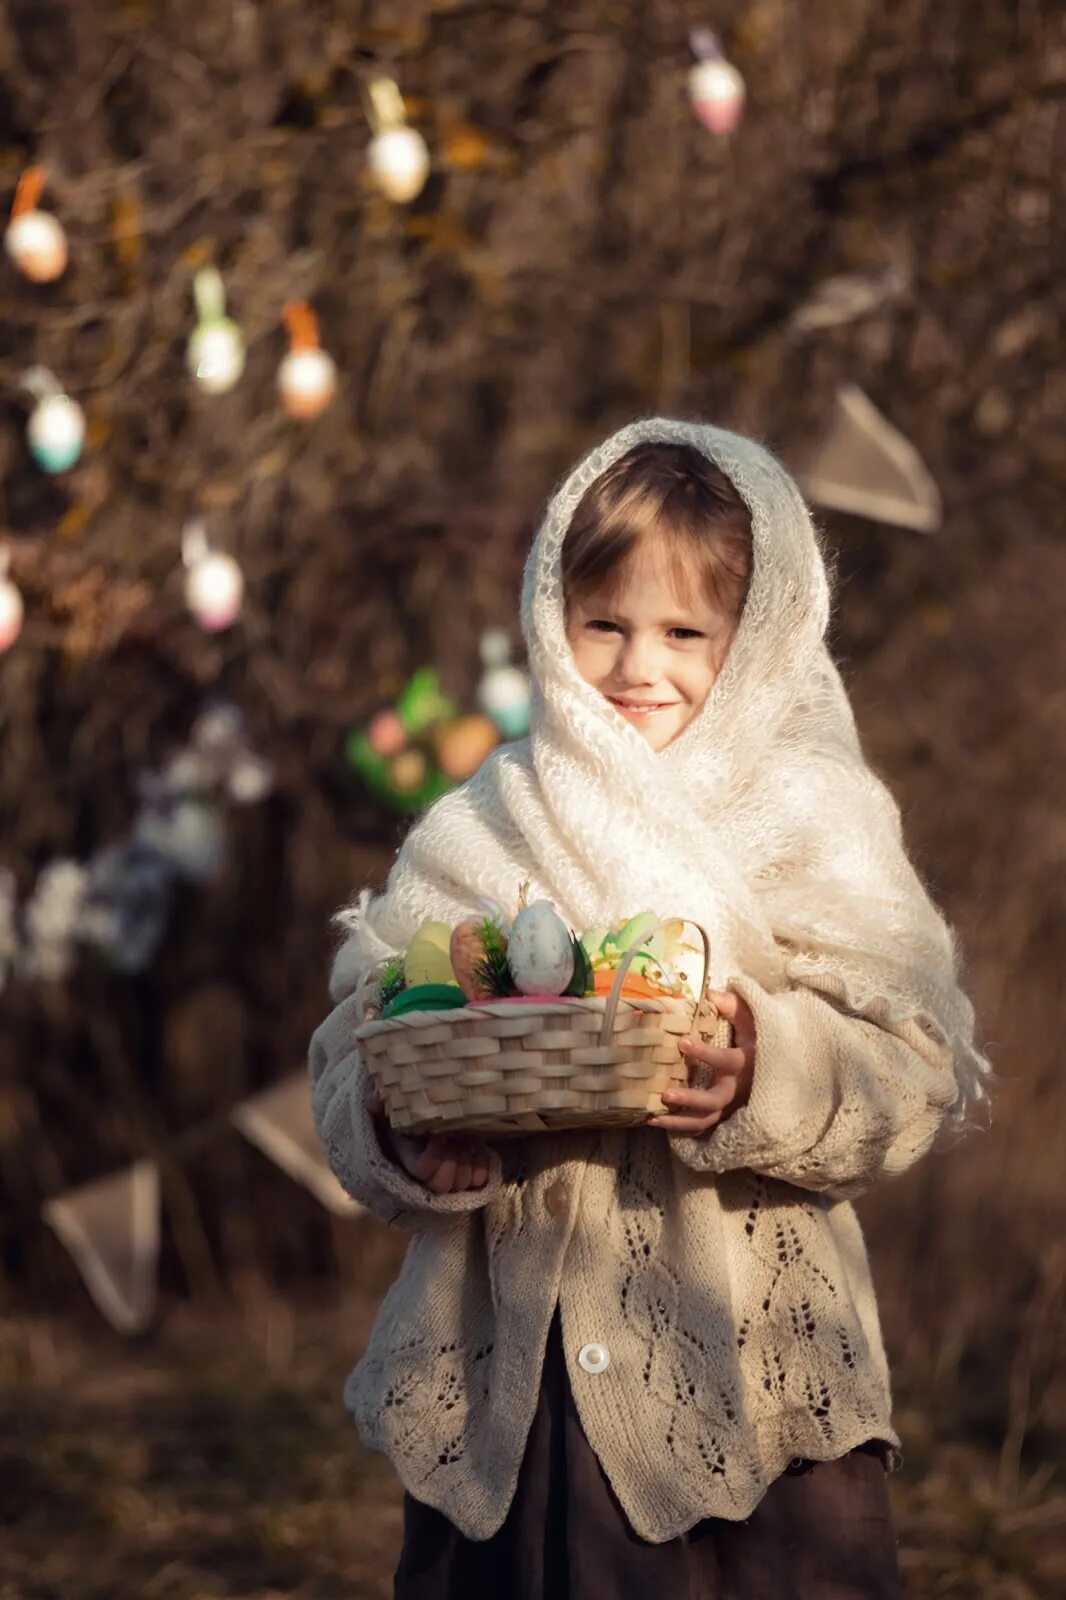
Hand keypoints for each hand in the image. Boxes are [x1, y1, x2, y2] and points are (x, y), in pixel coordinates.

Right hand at [369, 1089, 490, 1192]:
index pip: (422, 1170)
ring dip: (467, 1161)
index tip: (440, 1133)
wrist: (432, 1121)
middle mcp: (430, 1174)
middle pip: (442, 1184)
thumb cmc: (411, 1116)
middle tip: (456, 1139)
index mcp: (410, 1159)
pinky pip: (479, 1179)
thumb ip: (382, 1106)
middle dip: (452, 1161)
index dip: (434, 1155)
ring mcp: (450, 1176)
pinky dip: (481, 1164)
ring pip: (461, 1183)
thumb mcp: (394, 1109)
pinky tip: (477, 1146)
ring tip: (467, 1140)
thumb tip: (372, 1100)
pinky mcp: (469, 1173)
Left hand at [648, 989, 756, 1137]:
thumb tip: (709, 993)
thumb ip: (733, 1006)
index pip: (725, 1060)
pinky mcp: (724, 1114)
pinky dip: (682, 1129)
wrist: (781, 1066)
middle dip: (690, 1099)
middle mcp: (738, 1089)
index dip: (705, 1053)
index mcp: (745, 1064)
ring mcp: (731, 1105)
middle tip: (665, 1094)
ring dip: (679, 1121)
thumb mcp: (753, 1020)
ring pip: (706, 1120)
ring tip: (652, 1118)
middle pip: (714, 1100)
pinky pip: (703, 1127)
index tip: (682, 1041)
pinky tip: (659, 1124)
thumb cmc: (761, 1038)